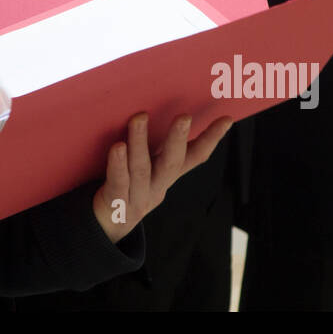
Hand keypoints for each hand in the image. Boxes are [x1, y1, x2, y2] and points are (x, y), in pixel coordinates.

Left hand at [93, 112, 232, 243]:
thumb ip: (152, 145)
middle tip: (184, 117)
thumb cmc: (126, 186)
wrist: (105, 227)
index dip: (211, 140)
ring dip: (141, 142)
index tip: (226, 119)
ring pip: (141, 169)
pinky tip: (118, 147)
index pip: (194, 157)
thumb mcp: (146, 168)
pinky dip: (118, 164)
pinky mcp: (115, 203)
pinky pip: (118, 182)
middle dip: (178, 140)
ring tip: (139, 117)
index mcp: (167, 176)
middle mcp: (157, 187)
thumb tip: (154, 106)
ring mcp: (137, 197)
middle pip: (171, 163)